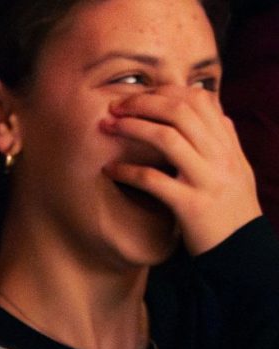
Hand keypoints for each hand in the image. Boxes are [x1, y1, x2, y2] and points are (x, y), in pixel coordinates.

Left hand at [100, 85, 260, 254]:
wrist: (243, 253)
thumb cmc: (233, 211)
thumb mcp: (238, 171)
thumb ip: (226, 142)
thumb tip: (218, 113)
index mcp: (229, 147)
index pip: (200, 100)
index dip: (166, 91)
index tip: (139, 95)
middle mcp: (221, 158)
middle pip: (180, 111)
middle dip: (142, 103)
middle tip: (115, 107)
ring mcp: (207, 181)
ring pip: (167, 138)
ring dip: (132, 128)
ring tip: (108, 127)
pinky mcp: (191, 206)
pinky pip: (154, 180)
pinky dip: (128, 171)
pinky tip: (110, 169)